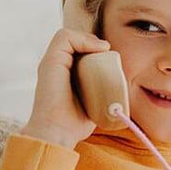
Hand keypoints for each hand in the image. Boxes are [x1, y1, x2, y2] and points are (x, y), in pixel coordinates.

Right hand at [23, 27, 111, 146]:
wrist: (58, 132)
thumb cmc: (75, 125)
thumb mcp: (94, 104)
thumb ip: (101, 94)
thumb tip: (119, 93)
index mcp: (64, 75)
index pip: (79, 52)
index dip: (94, 49)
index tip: (112, 60)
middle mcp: (56, 66)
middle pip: (75, 42)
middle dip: (94, 43)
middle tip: (110, 55)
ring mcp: (52, 62)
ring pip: (69, 37)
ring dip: (89, 39)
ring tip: (105, 50)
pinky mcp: (50, 61)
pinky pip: (64, 37)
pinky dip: (82, 39)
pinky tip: (98, 49)